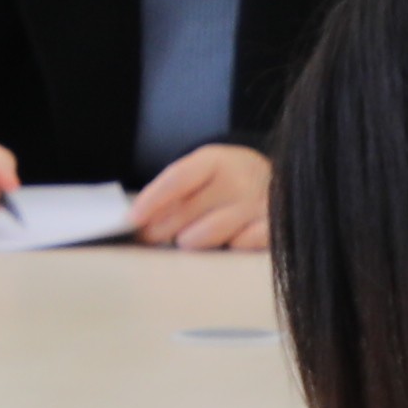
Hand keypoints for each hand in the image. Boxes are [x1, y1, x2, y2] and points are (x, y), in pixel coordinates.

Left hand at [131, 142, 273, 250]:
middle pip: (187, 211)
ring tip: (185, 240)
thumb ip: (173, 192)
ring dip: (189, 240)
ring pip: (210, 232)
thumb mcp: (201, 174)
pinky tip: (225, 244)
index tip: (131, 220)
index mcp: (216, 160)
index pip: (178, 179)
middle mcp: (239, 179)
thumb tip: (138, 222)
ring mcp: (258, 204)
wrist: (275, 181)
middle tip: (151, 237)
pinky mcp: (274, 227)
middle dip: (161, 229)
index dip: (152, 201)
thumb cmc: (225, 183)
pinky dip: (229, 247)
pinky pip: (243, 244)